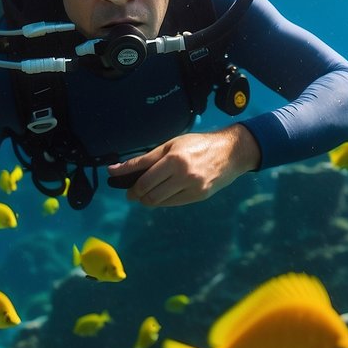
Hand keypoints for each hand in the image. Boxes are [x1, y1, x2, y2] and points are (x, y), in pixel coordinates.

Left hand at [106, 124, 259, 207]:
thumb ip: (145, 159)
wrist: (230, 153)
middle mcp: (184, 176)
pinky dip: (162, 200)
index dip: (128, 182)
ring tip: (145, 193)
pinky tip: (161, 193)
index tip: (118, 182)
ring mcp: (192, 188)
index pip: (144, 178)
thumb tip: (117, 169)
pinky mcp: (199, 197)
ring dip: (147, 199)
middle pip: (150, 194)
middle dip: (136, 194)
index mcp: (175, 159)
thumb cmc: (197, 144)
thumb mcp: (170, 145)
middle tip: (131, 192)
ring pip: (160, 201)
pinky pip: (172, 203)